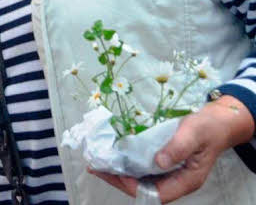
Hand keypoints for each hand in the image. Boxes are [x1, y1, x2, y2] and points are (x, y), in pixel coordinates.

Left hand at [89, 95, 254, 201]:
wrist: (218, 121)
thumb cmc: (208, 127)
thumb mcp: (194, 134)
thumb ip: (178, 148)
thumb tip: (158, 162)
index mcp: (187, 180)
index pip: (156, 194)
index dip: (133, 187)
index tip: (115, 174)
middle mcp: (177, 180)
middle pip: (144, 188)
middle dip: (119, 180)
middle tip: (96, 166)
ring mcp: (170, 172)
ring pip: (141, 179)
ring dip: (120, 172)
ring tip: (98, 161)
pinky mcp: (164, 162)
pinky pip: (143, 168)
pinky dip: (127, 163)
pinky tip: (114, 154)